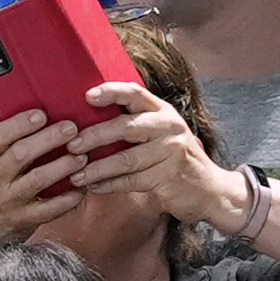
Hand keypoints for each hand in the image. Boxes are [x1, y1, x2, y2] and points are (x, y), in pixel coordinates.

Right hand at [0, 109, 87, 251]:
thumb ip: (0, 151)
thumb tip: (35, 120)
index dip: (20, 124)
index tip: (41, 114)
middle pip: (21, 154)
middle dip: (50, 138)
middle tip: (72, 128)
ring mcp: (6, 203)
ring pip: (38, 179)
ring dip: (64, 165)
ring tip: (81, 157)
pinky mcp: (21, 222)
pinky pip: (50, 209)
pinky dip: (68, 199)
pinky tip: (81, 190)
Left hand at [65, 80, 247, 228]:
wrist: (208, 188)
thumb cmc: (171, 158)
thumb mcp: (158, 134)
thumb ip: (132, 124)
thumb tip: (85, 119)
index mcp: (162, 111)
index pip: (136, 93)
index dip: (111, 92)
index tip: (87, 96)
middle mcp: (169, 127)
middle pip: (126, 127)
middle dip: (95, 136)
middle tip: (71, 146)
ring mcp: (171, 152)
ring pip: (125, 159)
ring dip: (96, 169)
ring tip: (75, 175)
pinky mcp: (168, 176)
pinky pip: (130, 181)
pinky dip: (108, 185)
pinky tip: (92, 187)